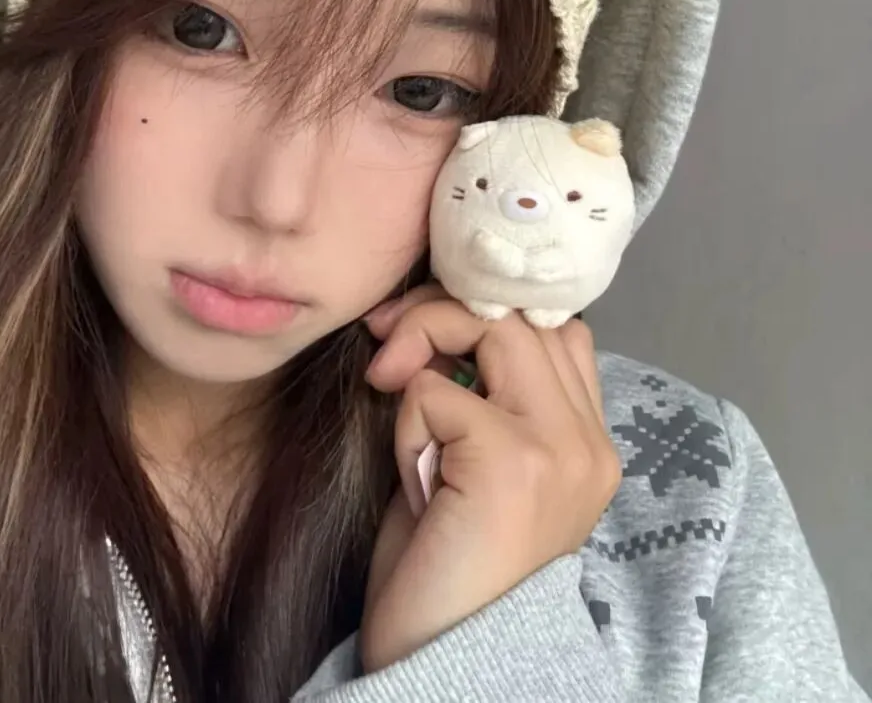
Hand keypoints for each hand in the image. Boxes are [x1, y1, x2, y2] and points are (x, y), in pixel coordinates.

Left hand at [359, 285, 620, 673]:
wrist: (444, 663)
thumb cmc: (447, 565)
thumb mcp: (473, 465)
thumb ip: (481, 397)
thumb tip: (435, 328)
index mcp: (588, 443)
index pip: (555, 329)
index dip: (483, 313)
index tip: (418, 336)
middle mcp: (589, 442)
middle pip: (522, 315)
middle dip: (439, 310)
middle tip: (384, 340)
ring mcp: (561, 449)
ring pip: (491, 327)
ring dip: (423, 347)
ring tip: (393, 393)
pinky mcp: (513, 461)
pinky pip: (435, 391)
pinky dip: (407, 421)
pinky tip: (413, 477)